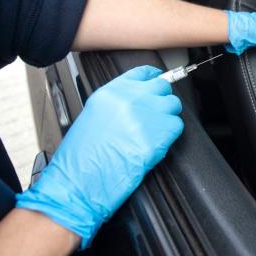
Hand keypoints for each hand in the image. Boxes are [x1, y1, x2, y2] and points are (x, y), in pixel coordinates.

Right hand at [15, 66, 183, 247]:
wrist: (79, 183)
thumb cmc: (81, 158)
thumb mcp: (93, 117)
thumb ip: (118, 104)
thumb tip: (138, 102)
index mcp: (111, 93)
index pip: (143, 73)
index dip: (154, 78)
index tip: (157, 82)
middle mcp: (131, 100)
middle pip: (162, 88)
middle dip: (162, 100)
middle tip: (156, 115)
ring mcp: (146, 116)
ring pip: (173, 106)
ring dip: (168, 118)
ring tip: (154, 133)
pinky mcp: (158, 136)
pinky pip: (177, 127)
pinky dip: (170, 136)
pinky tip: (156, 144)